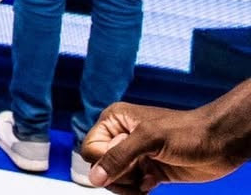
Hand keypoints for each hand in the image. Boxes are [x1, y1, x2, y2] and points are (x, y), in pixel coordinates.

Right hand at [82, 101, 244, 190]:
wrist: (217, 143)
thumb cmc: (184, 132)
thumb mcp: (148, 140)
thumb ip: (118, 157)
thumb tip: (93, 177)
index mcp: (114, 121)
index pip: (91, 148)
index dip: (104, 162)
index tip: (128, 164)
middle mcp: (121, 137)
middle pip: (101, 167)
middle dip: (118, 177)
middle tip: (139, 175)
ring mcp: (135, 156)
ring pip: (116, 180)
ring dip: (130, 187)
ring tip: (147, 182)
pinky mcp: (149, 171)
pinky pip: (132, 187)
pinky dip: (139, 190)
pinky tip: (153, 184)